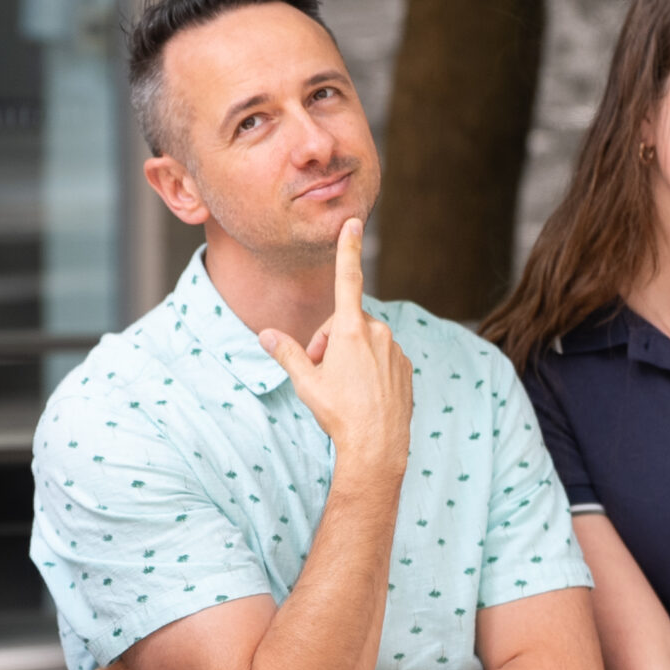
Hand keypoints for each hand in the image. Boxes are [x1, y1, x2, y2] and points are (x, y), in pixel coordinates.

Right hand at [257, 220, 412, 476]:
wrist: (378, 447)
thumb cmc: (339, 414)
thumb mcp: (306, 382)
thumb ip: (287, 353)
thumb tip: (264, 334)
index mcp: (350, 330)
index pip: (347, 279)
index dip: (348, 248)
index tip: (353, 222)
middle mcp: (377, 332)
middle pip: (345, 322)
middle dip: (330, 341)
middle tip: (319, 372)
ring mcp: (394, 349)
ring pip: (364, 341)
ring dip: (349, 356)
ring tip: (343, 388)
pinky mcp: (405, 365)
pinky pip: (382, 356)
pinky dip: (369, 368)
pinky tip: (363, 395)